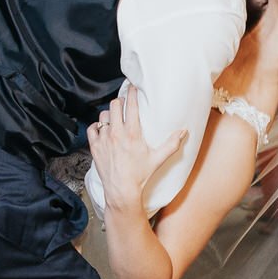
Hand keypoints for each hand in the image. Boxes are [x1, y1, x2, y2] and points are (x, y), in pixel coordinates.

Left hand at [87, 89, 183, 213]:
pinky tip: (103, 129)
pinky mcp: (95, 147)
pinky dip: (97, 126)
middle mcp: (116, 133)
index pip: (131, 105)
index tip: (132, 87)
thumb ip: (172, 144)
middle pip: (115, 105)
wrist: (122, 191)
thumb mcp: (158, 159)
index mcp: (132, 133)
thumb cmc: (140, 175)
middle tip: (125, 103)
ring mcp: (104, 140)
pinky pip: (92, 128)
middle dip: (120, 102)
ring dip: (109, 114)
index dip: (131, 93)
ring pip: (103, 115)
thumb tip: (184, 132)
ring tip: (115, 118)